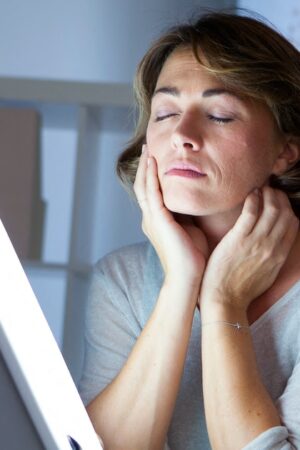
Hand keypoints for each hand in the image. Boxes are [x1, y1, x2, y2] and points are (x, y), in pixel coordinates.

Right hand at [133, 145, 207, 283]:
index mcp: (157, 221)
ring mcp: (152, 219)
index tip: (156, 157)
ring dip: (145, 166)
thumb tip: (197, 201)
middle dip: (144, 166)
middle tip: (147, 146)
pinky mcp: (158, 220)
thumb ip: (188, 215)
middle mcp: (150, 218)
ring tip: (148, 148)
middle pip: (143, 186)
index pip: (151, 192)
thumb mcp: (190, 229)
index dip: (151, 174)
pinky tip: (153, 162)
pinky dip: (151, 176)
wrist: (189, 279)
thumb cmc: (193, 258)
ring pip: (144, 186)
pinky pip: (152, 193)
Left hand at [199, 186, 298, 310]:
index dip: (288, 208)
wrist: (224, 300)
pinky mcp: (238, 239)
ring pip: (271, 209)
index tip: (280, 201)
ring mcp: (256, 242)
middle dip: (279, 198)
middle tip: (271, 191)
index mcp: (279, 256)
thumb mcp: (267, 274)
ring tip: (261, 189)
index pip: (293, 224)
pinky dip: (253, 199)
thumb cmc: (241, 289)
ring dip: (268, 194)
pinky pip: (250, 212)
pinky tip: (251, 194)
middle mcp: (272, 247)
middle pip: (284, 213)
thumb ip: (273, 257)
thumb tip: (274, 243)